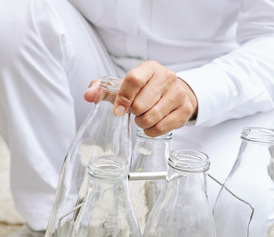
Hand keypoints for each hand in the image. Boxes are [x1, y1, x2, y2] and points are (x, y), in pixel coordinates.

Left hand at [83, 61, 197, 136]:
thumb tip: (88, 95)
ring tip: (143, 117)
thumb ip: (102, 89)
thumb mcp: (124, 86)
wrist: (174, 93)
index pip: (134, 80)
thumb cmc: (144, 90)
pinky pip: (161, 128)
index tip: (118, 110)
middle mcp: (167, 77)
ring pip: (151, 118)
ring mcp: (178, 93)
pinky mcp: (185, 109)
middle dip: (133, 112)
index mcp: (150, 68)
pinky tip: (151, 124)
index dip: (123, 98)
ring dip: (141, 123)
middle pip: (140, 104)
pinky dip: (151, 131)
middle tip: (135, 111)